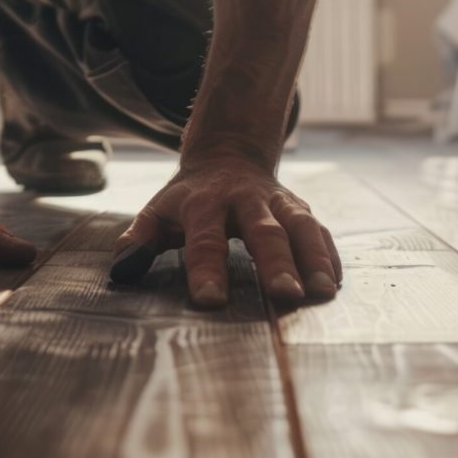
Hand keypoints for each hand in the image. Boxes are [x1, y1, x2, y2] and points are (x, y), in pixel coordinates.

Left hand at [111, 155, 341, 308]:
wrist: (227, 156)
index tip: (211, 301)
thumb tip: (122, 270)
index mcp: (204, 204)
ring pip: (300, 228)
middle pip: (263, 231)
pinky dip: (328, 254)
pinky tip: (334, 282)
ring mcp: (277, 203)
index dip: (207, 270)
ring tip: (321, 292)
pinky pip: (319, 230)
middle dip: (275, 263)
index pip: (204, 241)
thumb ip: (138, 240)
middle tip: (284, 294)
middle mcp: (245, 201)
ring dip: (313, 258)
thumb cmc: (186, 199)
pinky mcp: (299, 209)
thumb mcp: (156, 212)